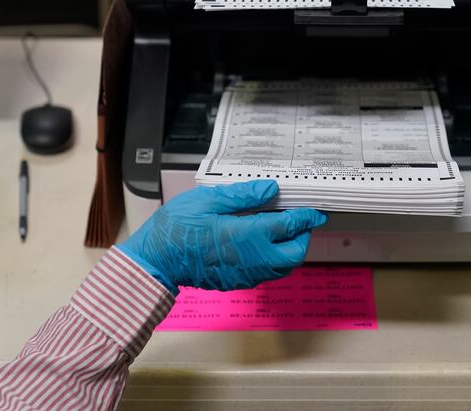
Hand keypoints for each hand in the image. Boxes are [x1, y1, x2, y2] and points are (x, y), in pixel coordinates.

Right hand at [117, 180, 327, 294]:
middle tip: (301, 221)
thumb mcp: (207, 200)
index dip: (306, 217)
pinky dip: (275, 259)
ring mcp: (246, 274)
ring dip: (290, 250)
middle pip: (295, 253)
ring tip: (283, 230)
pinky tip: (264, 244)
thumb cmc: (176, 229)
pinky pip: (267, 273)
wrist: (155, 262)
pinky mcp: (237, 281)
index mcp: (247, 235)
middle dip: (303, 237)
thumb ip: (243, 195)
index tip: (315, 211)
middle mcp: (253, 259)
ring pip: (283, 267)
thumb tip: (270, 190)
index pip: (289, 226)